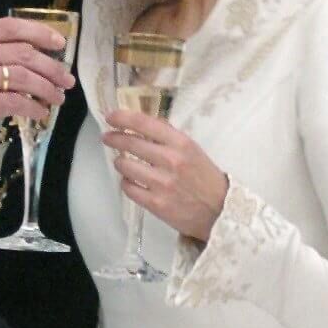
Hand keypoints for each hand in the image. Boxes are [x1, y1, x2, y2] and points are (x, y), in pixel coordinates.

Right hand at [0, 17, 74, 172]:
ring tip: (58, 98)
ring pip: (22, 77)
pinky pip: (14, 102)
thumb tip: (22, 62)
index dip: (40, 33)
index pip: (10, 27)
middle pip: (22, 53)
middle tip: (66, 79)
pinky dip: (33, 108)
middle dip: (52, 66)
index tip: (61, 43)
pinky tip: (40, 114)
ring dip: (47, 88)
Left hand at [103, 108, 228, 242]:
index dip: (123, 118)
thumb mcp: (193, 150)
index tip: (111, 117)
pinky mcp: (156, 203)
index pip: (145, 123)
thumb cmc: (205, 178)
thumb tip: (141, 126)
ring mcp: (162, 183)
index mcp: (181, 143)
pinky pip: (129, 188)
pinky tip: (131, 181)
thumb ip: (169, 137)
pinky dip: (126, 182)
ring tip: (122, 163)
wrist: (220, 211)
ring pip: (125, 166)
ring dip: (120, 162)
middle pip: (131, 143)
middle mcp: (170, 160)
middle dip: (114, 138)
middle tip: (107, 138)